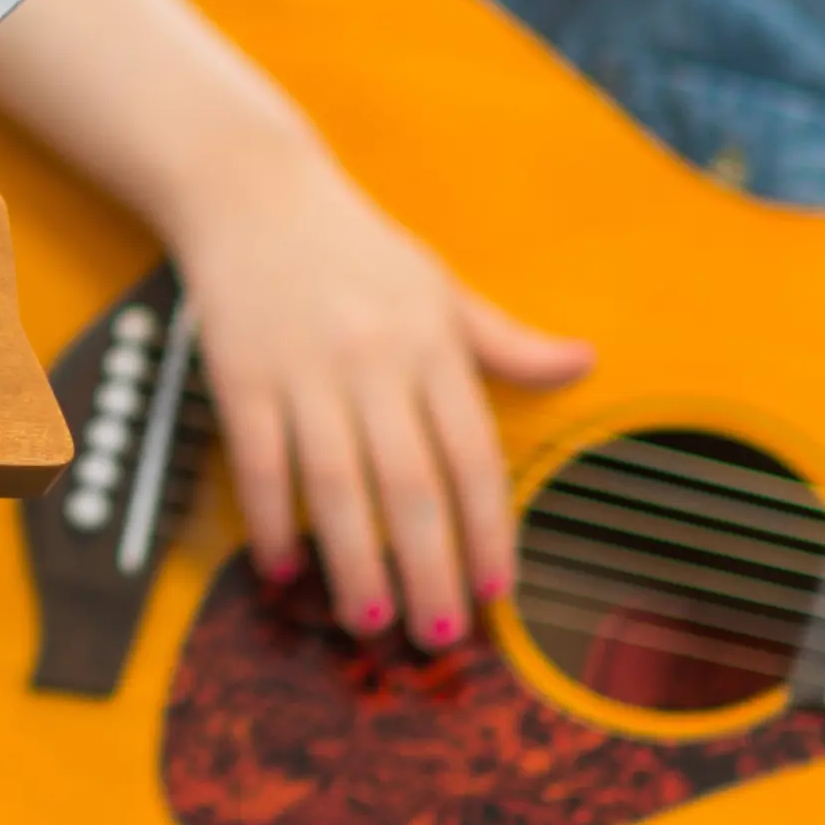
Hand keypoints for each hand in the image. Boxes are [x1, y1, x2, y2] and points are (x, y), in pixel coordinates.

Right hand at [162, 140, 589, 641]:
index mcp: (431, 344)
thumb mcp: (441, 287)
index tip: (496, 593)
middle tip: (438, 637)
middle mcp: (373, 361)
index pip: (473, 454)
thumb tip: (584, 363)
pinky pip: (261, 462)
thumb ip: (506, 341)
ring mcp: (304, 370)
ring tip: (370, 621)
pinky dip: (272, 520)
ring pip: (336, 484)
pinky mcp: (240, 375)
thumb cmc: (352, 246)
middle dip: (429, 567)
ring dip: (355, 560)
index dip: (488, 530)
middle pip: (410, 484)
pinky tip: (283, 567)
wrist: (250, 188)